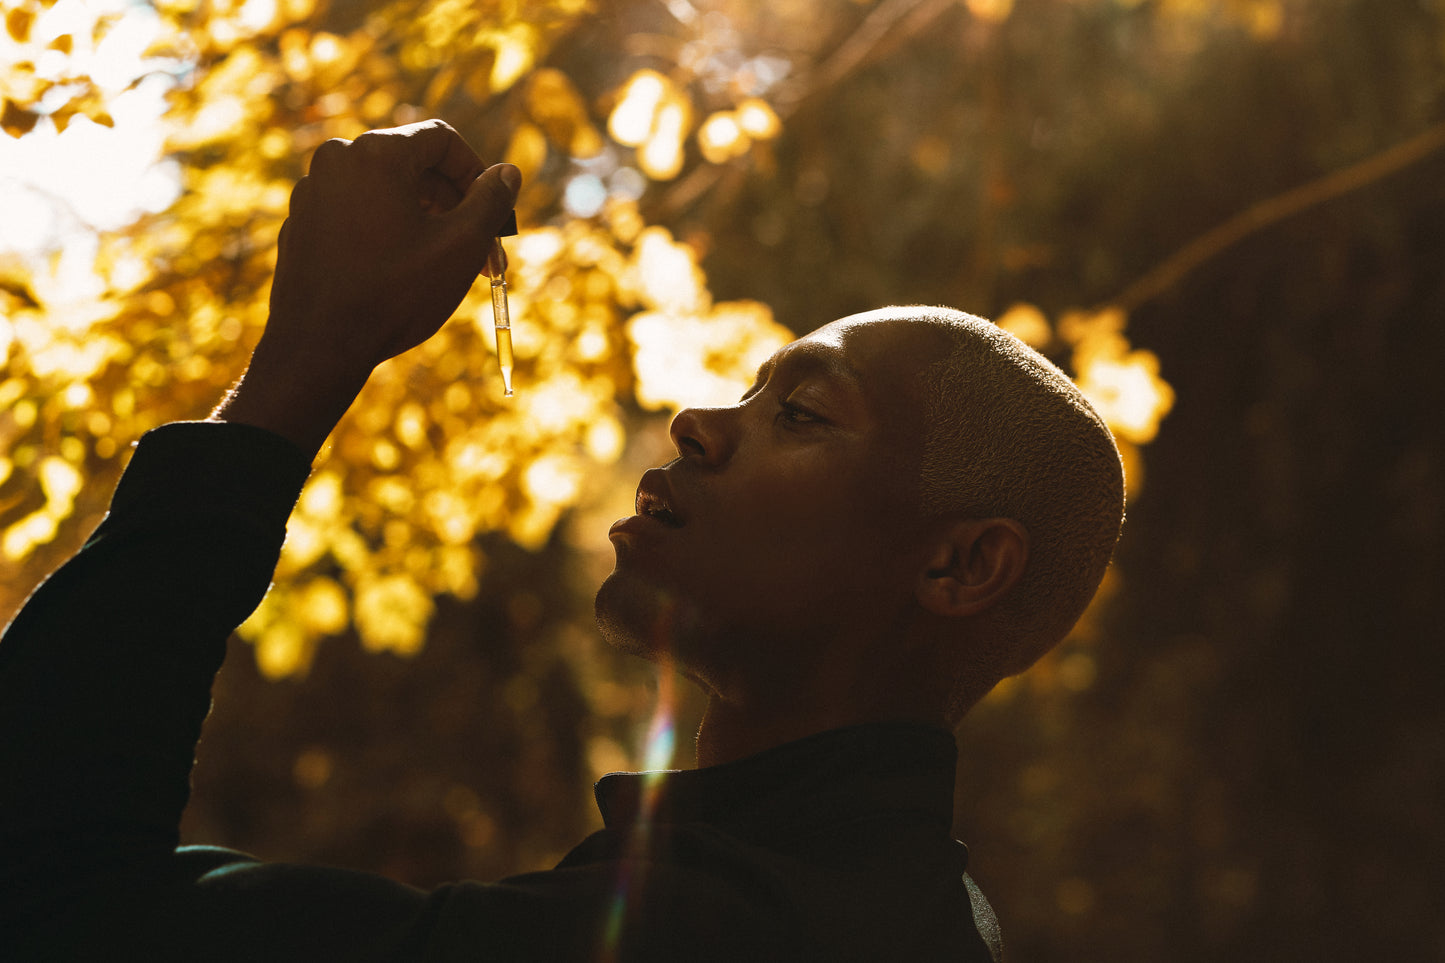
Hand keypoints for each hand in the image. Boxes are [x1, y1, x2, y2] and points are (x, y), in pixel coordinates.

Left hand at [215, 120, 519, 456]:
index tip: (495, 209)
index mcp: (376, 153)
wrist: (318, 346)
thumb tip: (508, 173)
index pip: (442, 139)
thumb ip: (491, 201)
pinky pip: (355, 212)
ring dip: (422, 219)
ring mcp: (313, 190)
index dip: (478, 172)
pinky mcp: (302, 221)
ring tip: (445, 263)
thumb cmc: (394, 295)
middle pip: (412, 164)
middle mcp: (337, 159)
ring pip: (384, 190)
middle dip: (453, 203)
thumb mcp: (460, 247)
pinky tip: (401, 272)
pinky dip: (386, 230)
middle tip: (481, 248)